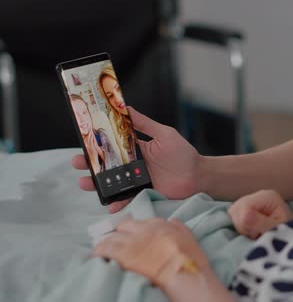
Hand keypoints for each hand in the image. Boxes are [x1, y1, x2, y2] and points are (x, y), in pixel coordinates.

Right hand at [72, 107, 202, 212]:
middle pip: (107, 166)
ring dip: (97, 184)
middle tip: (76, 163)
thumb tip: (126, 107)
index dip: (97, 145)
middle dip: (90, 166)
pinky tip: (110, 204)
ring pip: (112, 183)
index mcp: (136, 150)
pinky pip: (127, 199)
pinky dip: (118, 202)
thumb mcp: (163, 134)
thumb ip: (145, 124)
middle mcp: (133, 166)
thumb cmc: (183, 154)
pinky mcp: (143, 194)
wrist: (198, 176)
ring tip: (84, 183)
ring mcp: (137, 181)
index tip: (82, 142)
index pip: (112, 146)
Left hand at [93, 218, 209, 289]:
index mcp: (159, 224)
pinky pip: (104, 249)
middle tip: (115, 242)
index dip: (132, 229)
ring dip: (106, 243)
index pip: (139, 222)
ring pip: (112, 237)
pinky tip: (97, 256)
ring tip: (102, 250)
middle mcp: (144, 229)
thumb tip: (171, 221)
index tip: (130, 235)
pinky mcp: (123, 255)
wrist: (184, 273)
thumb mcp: (187, 235)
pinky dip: (99, 252)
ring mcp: (132, 241)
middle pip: (123, 227)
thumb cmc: (189, 258)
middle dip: (118, 234)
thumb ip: (177, 226)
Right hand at [228, 189, 292, 238]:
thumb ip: (261, 223)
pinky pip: (232, 218)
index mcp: (267, 196)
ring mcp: (250, 202)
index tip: (256, 235)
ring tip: (254, 234)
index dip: (245, 223)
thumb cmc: (287, 234)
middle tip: (256, 235)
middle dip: (242, 226)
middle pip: (236, 209)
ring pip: (232, 214)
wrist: (291, 239)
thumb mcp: (278, 230)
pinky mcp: (245, 210)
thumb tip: (245, 215)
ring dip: (240, 228)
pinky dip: (237, 227)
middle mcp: (257, 195)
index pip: (244, 207)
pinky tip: (248, 232)